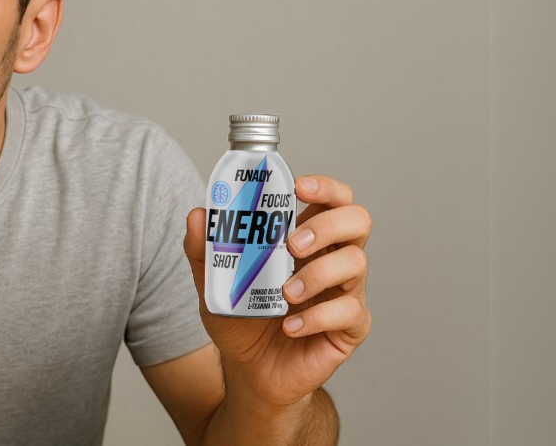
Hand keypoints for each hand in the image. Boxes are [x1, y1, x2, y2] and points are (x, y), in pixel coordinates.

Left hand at [184, 175, 371, 406]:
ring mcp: (347, 291)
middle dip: (327, 225)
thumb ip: (206, 250)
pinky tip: (290, 326)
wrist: (250, 370)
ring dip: (317, 274)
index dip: (325, 187)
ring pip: (357, 263)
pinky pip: (349, 311)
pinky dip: (316, 317)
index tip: (299, 187)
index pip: (333, 199)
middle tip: (292, 244)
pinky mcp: (351, 326)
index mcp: (307, 237)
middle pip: (358, 220)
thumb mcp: (215, 282)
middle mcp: (333, 258)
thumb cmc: (241, 318)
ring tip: (285, 293)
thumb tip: (198, 215)